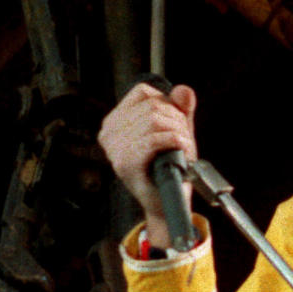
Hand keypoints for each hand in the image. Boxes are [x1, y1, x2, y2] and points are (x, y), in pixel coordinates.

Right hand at [98, 82, 197, 246]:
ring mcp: (114, 149)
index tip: (175, 124)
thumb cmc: (170, 166)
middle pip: (153, 107)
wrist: (168, 201)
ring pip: (155, 120)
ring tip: (182, 149)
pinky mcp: (125, 163)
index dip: (168, 104)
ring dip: (179, 134)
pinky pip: (153, 139)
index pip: (144, 93)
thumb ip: (181, 108)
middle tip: (183, 140)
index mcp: (115, 121)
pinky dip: (174, 142)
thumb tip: (183, 90)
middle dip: (178, 121)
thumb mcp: (177, 130)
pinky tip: (180, 151)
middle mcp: (109, 132)